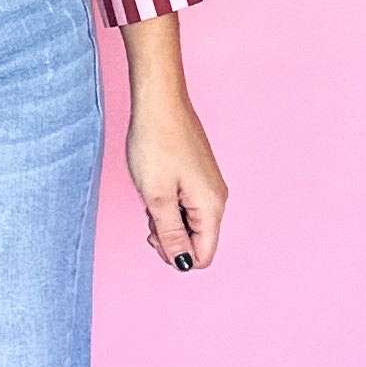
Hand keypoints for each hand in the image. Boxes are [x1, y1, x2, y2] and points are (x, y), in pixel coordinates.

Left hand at [126, 94, 227, 271]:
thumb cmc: (157, 144)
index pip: (203, 255)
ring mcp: (208, 185)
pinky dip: (168, 203)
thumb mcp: (157, 197)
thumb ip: (171, 234)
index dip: (177, 255)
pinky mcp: (198, 175)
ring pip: (189, 222)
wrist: (159, 103)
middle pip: (197, 240)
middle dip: (170, 237)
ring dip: (166, 219)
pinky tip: (155, 186)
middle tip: (149, 215)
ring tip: (150, 196)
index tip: (154, 235)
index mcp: (211, 207)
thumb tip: (183, 263)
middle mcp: (216, 198)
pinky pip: (186, 204)